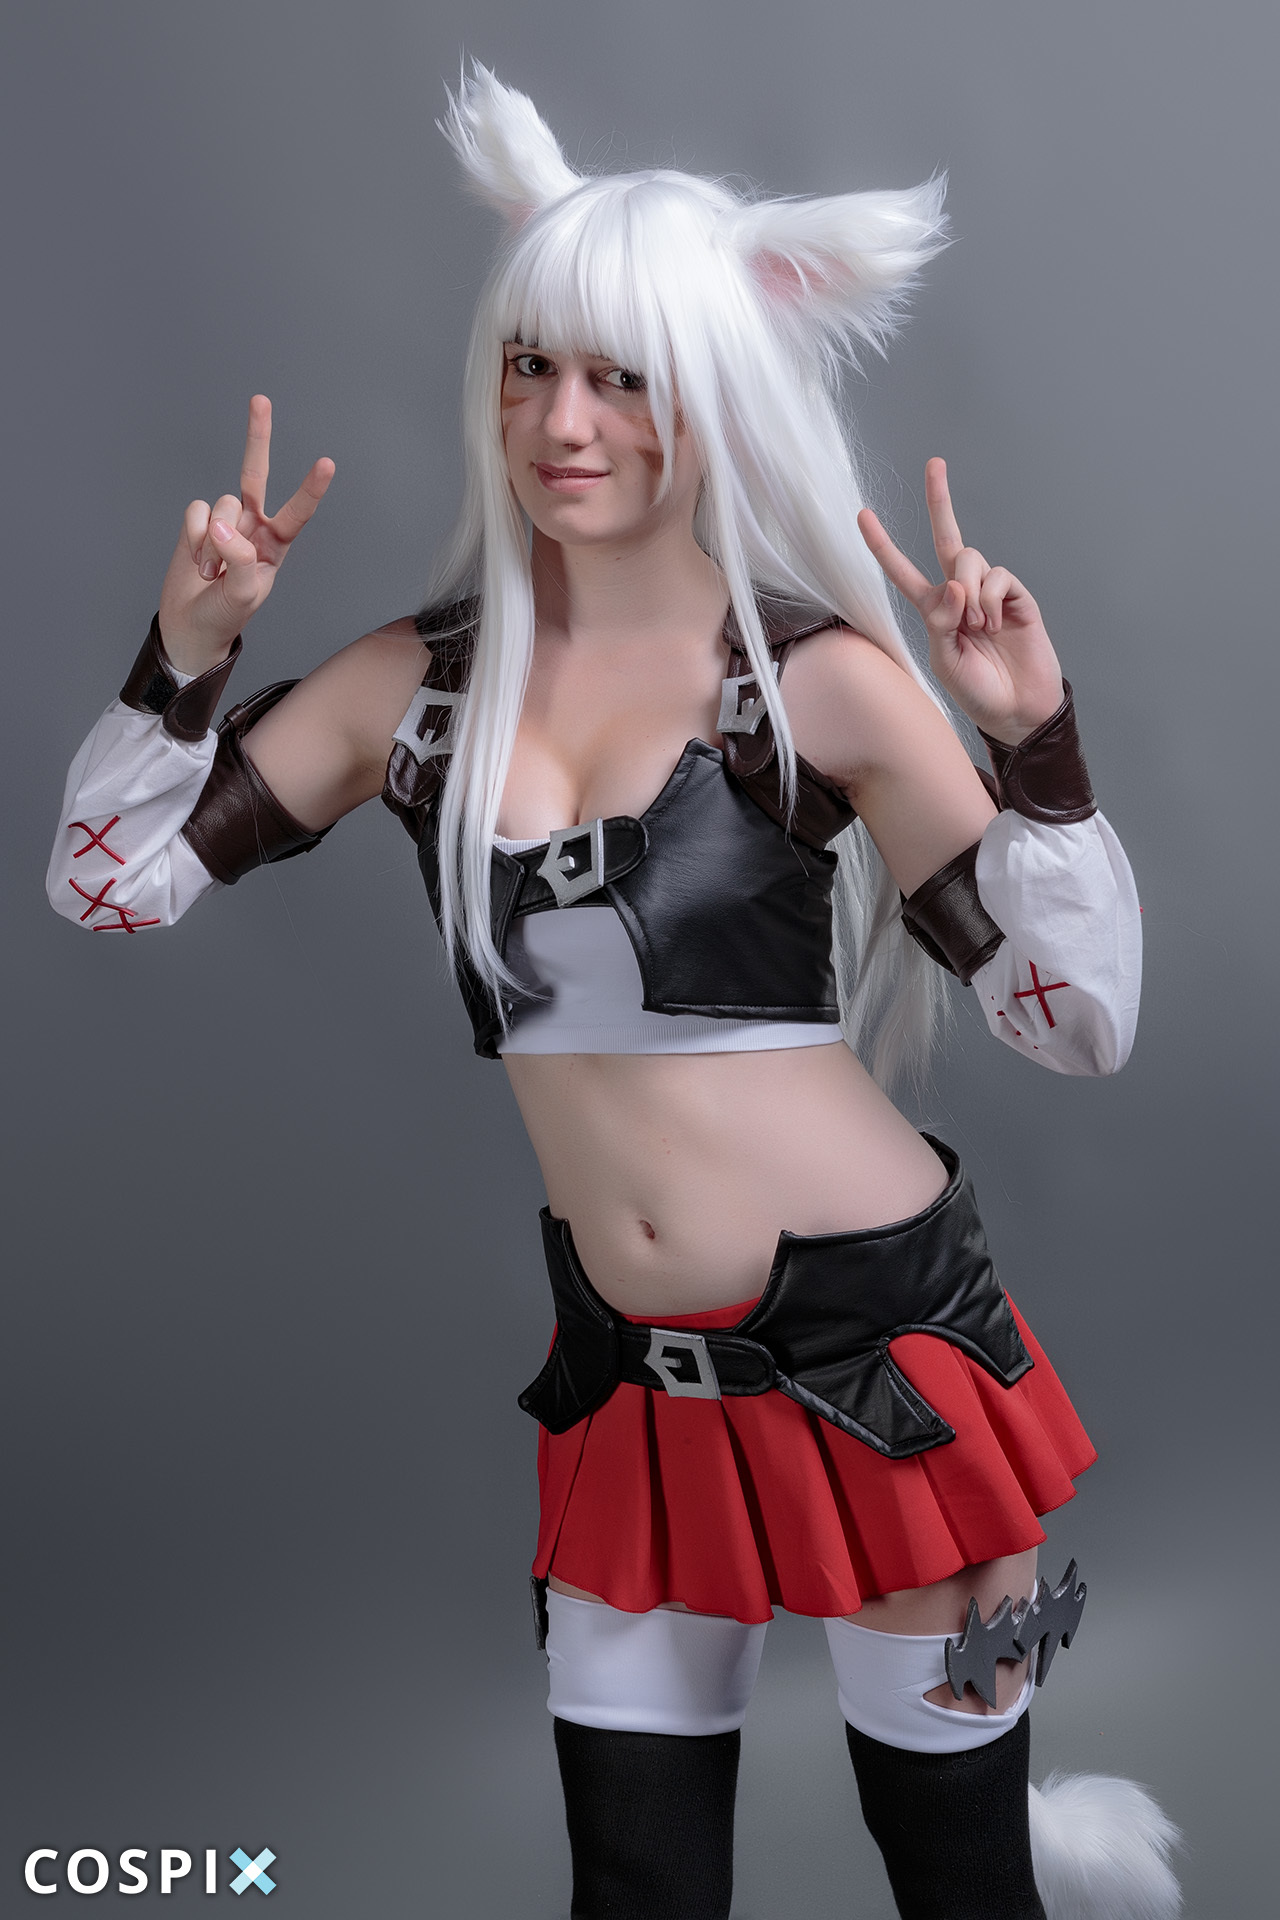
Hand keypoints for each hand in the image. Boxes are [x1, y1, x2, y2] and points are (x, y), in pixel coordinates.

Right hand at [157, 395, 333, 674]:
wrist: (191, 624)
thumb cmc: (226, 614)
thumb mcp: (243, 594)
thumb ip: (240, 558)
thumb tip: (223, 522)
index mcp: (276, 545)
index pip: (297, 512)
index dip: (309, 488)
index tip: (326, 463)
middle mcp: (252, 526)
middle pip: (255, 474)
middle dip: (257, 438)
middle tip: (260, 400)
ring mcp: (223, 522)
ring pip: (219, 505)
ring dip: (211, 542)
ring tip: (212, 572)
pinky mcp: (197, 522)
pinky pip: (195, 512)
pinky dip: (192, 537)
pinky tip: (196, 561)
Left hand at [858, 458, 1064, 743]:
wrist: (1018, 710)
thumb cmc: (977, 691)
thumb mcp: (944, 660)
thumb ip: (941, 622)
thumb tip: (954, 583)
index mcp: (934, 609)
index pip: (903, 571)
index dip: (883, 545)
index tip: (863, 515)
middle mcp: (961, 593)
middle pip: (948, 538)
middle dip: (940, 500)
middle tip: (934, 464)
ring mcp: (990, 592)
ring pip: (970, 561)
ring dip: (969, 593)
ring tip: (978, 628)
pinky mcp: (1016, 596)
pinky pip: (997, 578)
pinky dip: (991, 601)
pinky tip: (996, 625)